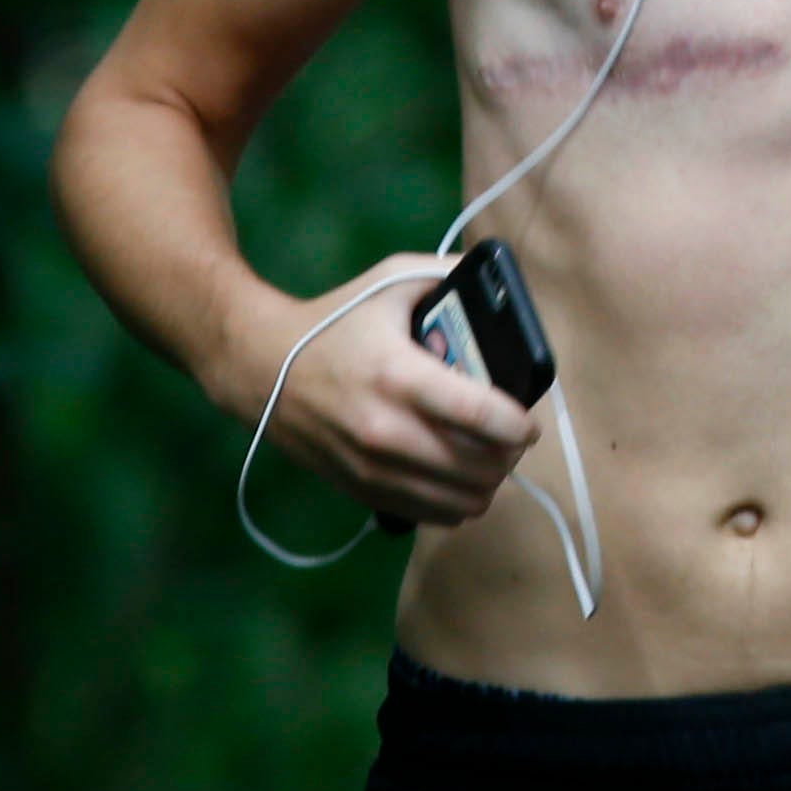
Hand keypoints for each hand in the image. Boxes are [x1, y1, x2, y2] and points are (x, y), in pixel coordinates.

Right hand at [237, 255, 539, 525]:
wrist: (263, 370)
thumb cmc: (335, 322)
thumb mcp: (389, 281)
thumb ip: (447, 274)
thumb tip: (502, 287)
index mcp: (398, 373)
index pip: (480, 414)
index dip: (518, 424)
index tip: (528, 421)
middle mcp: (387, 429)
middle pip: (480, 466)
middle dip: (509, 453)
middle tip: (511, 436)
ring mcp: (374, 469)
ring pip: (463, 500)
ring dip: (488, 482)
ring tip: (489, 456)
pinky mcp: (365, 492)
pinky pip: (434, 516)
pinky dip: (457, 502)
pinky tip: (457, 477)